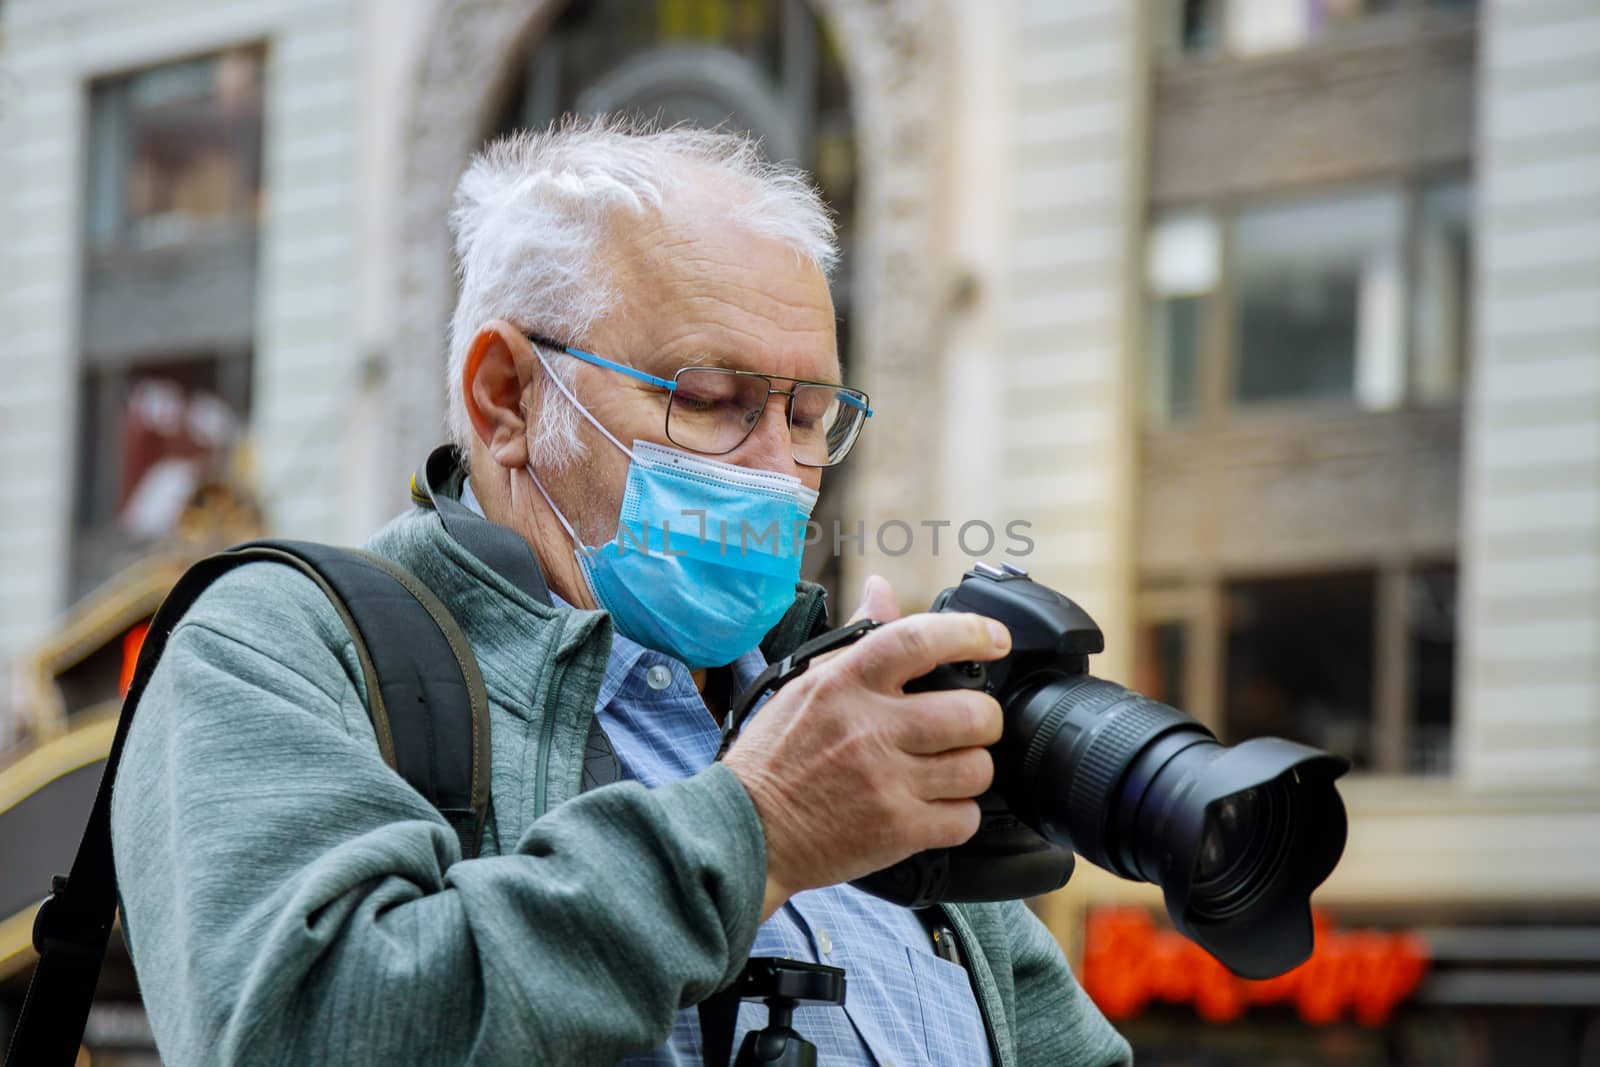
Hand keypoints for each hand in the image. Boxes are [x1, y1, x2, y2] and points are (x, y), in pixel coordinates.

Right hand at [723, 575, 1010, 919]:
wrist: (747, 831)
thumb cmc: (775, 755)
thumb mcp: (805, 684)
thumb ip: (856, 639)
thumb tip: (881, 589)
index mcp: (846, 682)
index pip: (920, 639)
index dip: (971, 634)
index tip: (995, 640)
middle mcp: (869, 727)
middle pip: (973, 713)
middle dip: (982, 720)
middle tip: (967, 726)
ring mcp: (886, 781)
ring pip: (977, 767)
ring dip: (969, 770)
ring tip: (945, 770)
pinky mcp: (897, 830)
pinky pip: (965, 819)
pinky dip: (958, 816)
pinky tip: (933, 808)